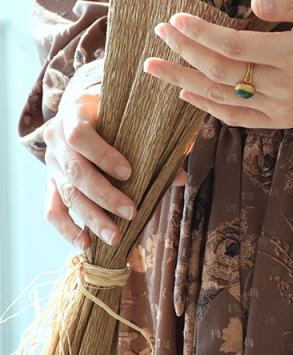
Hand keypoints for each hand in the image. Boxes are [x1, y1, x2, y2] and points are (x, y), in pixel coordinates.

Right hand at [43, 84, 188, 248]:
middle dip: (104, 195)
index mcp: (74, 112)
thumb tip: (180, 177)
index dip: (103, 155)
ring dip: (92, 218)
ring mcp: (51, 163)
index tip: (129, 172)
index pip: (81, 135)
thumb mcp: (129, 116)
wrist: (82, 109)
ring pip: (68, 194)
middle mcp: (56, 139)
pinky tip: (86, 245)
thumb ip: (153, 142)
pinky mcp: (51, 184)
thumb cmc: (114, 112)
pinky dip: (67, 230)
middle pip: (76, 170)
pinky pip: (52, 210)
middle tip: (132, 212)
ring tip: (115, 237)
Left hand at [143, 0, 292, 128]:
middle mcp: (285, 86)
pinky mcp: (282, 120)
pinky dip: (209, 107)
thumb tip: (253, 4)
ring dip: (184, 82)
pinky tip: (186, 93)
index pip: (234, 46)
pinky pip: (238, 117)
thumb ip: (290, 4)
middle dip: (184, 52)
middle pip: (221, 72)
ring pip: (222, 97)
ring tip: (154, 67)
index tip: (175, 19)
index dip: (200, 34)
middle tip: (158, 34)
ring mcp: (282, 108)